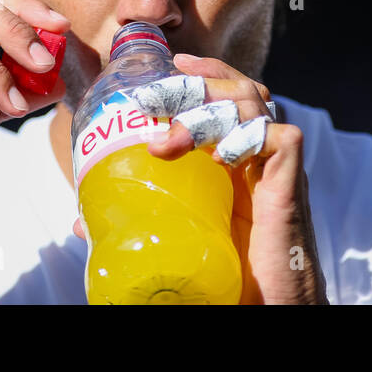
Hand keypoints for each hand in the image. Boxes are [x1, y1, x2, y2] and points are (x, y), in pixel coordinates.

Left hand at [73, 53, 327, 303]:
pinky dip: (248, 136)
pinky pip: (280, 137)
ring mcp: (274, 165)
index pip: (226, 91)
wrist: (267, 305)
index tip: (170, 66)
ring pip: (252, 102)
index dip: (204, 72)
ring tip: (167, 143)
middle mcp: (256, 152)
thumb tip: (81, 224)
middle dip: (195, 83)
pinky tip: (222, 158)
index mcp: (232, 155)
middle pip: (237, 86)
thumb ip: (138, 219)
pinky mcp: (290, 183)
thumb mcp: (174, 233)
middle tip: (153, 100)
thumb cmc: (225, 270)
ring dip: (204, 112)